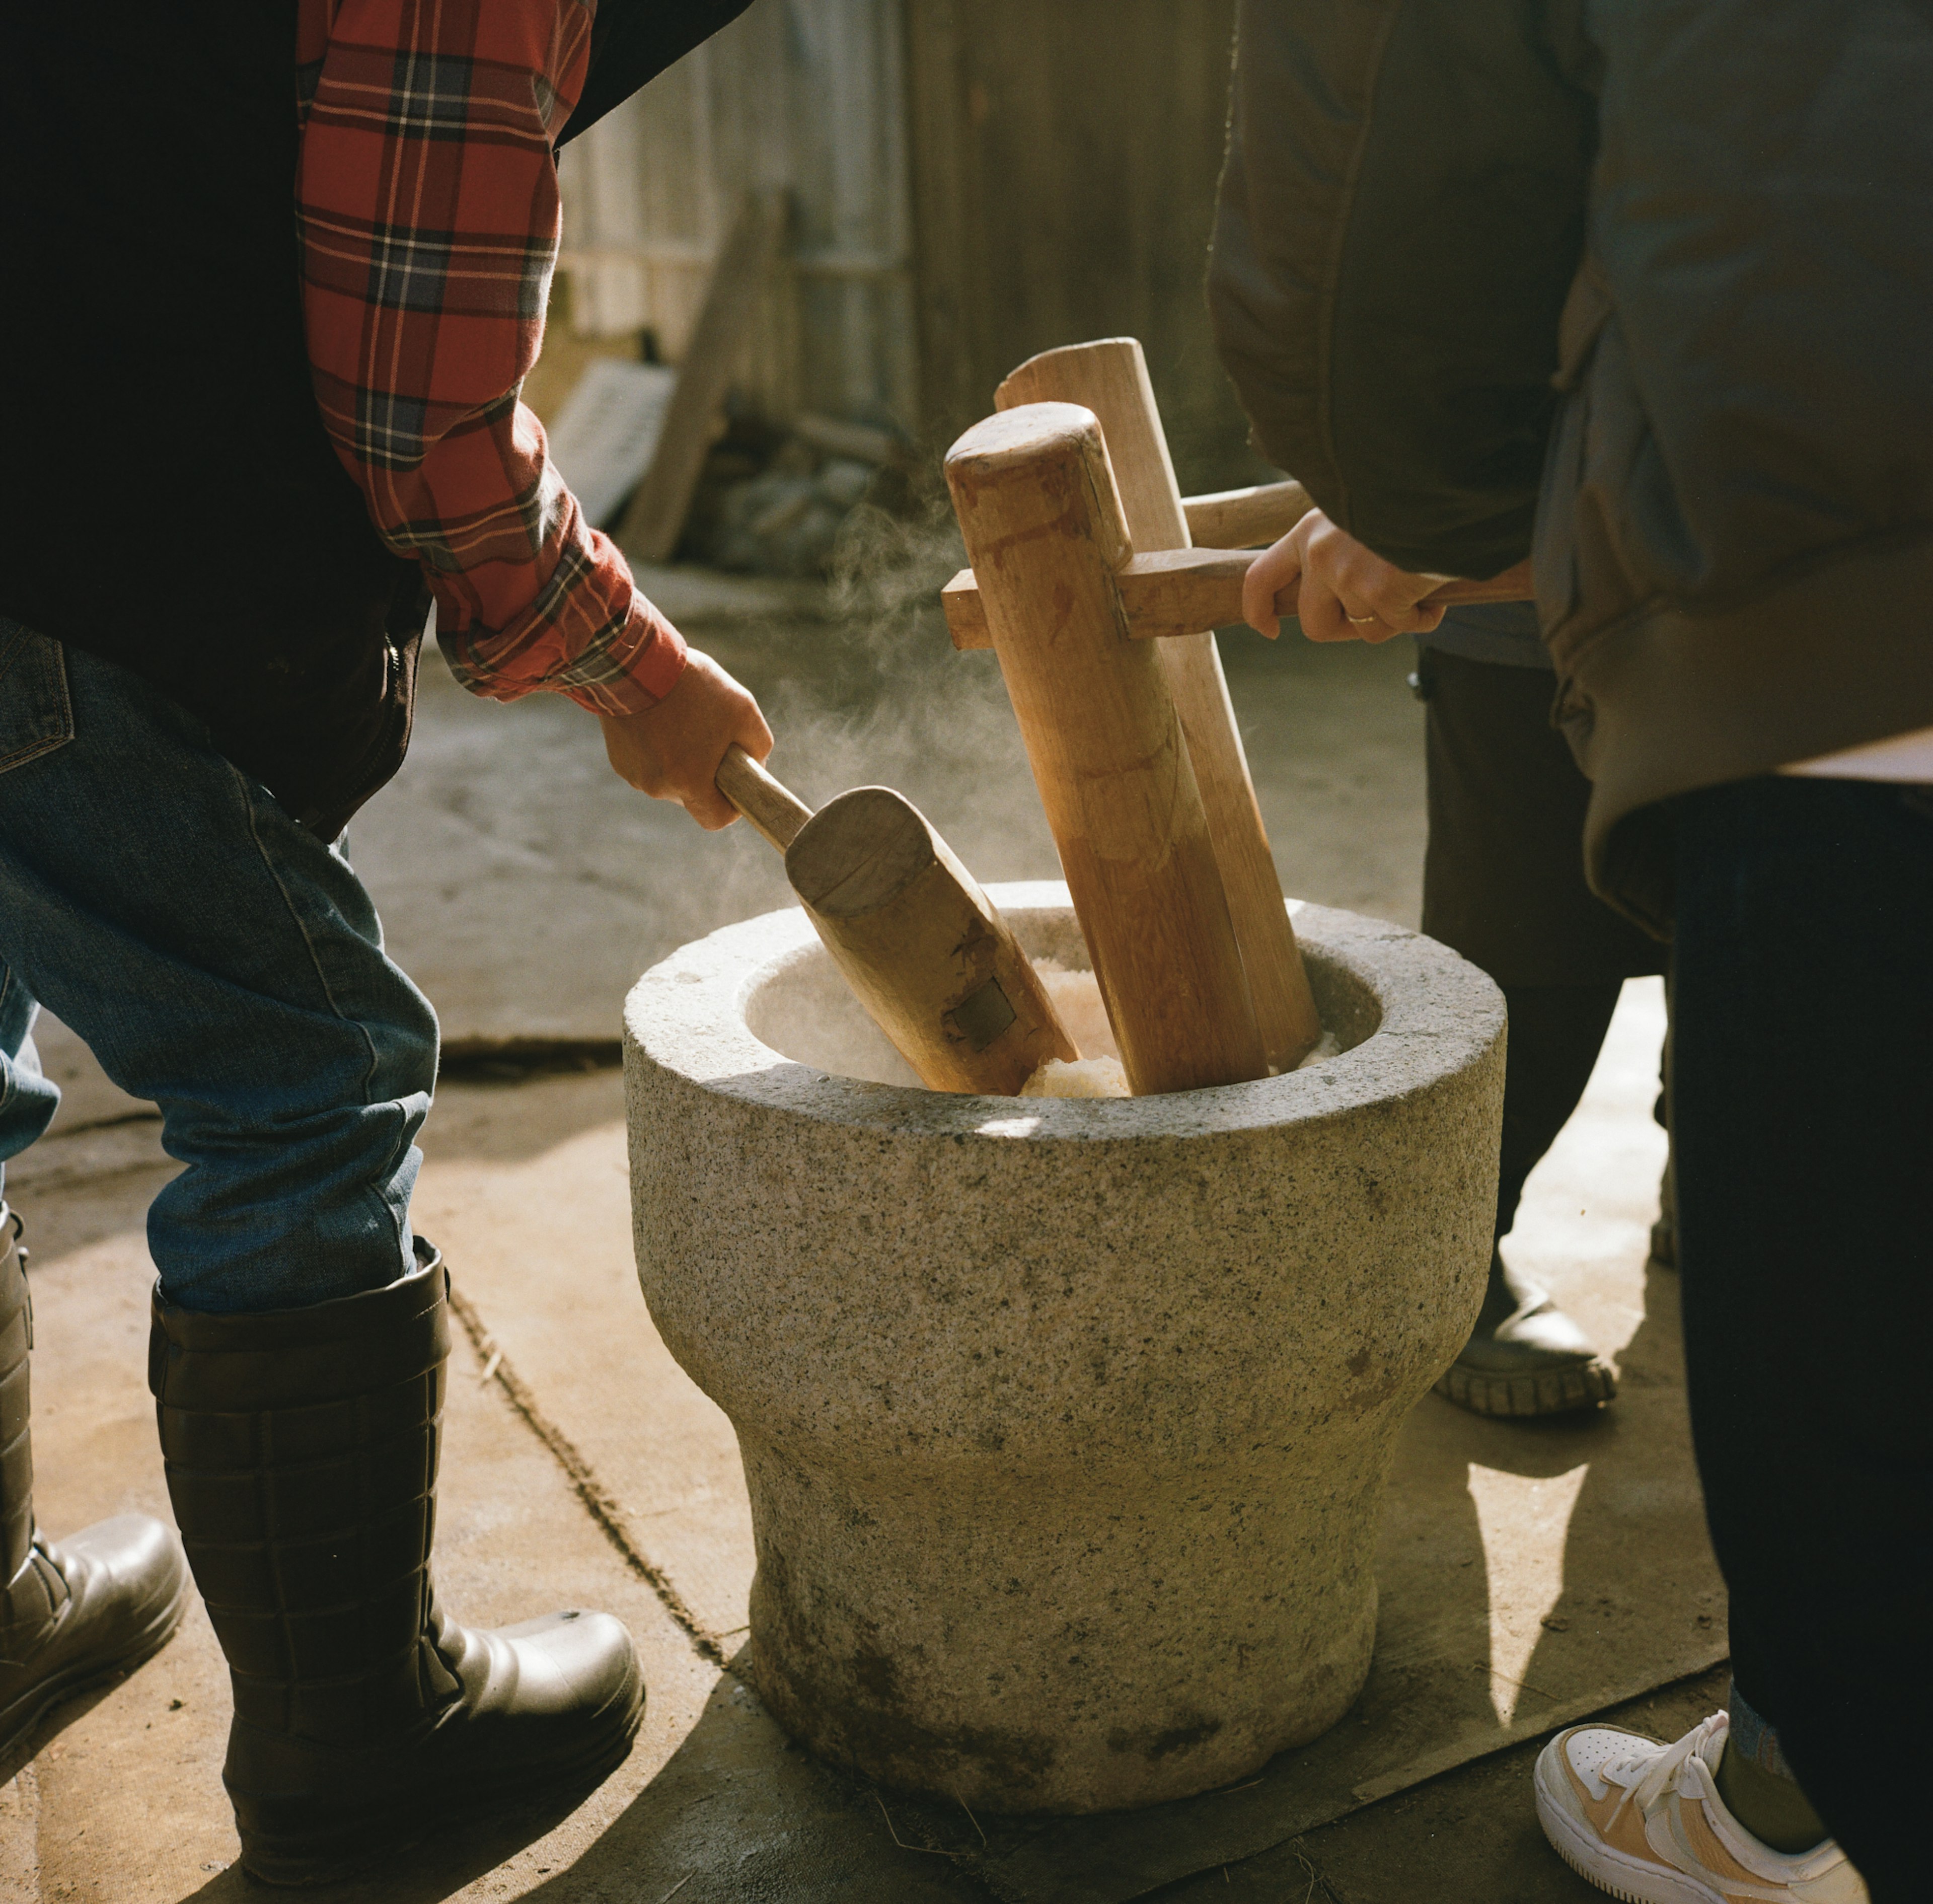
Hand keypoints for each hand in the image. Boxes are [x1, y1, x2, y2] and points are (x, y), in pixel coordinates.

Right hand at [597, 648, 773, 829]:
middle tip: (710, 738)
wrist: (633, 662)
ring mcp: (635, 774)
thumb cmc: (692, 686)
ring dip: (680, 761)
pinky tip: (661, 722)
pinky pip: (648, 766)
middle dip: (706, 774)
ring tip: (683, 723)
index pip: (716, 819)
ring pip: (670, 780)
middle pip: (693, 796)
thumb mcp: (743, 709)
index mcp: (690, 782)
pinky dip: (658, 751)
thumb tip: (756, 764)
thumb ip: (759, 745)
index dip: (731, 806)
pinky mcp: (619, 760)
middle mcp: (658, 787)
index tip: (735, 784)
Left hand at [1242, 510, 1448, 643]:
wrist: (1449, 479)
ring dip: (1396, 617)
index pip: (1261, 577)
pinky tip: (1436, 589)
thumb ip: (1340, 547)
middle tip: (1380, 614)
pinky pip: (1399, 626)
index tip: (1270, 630)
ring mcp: (1347, 573)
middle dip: (1348, 628)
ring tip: (1420, 585)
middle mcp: (1319, 552)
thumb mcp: (1360, 512)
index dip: (1259, 611)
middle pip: (1314, 624)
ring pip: (1365, 628)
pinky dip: (1422, 617)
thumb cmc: (1411, 496)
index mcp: (1309, 530)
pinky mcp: (1380, 591)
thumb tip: (1345, 598)